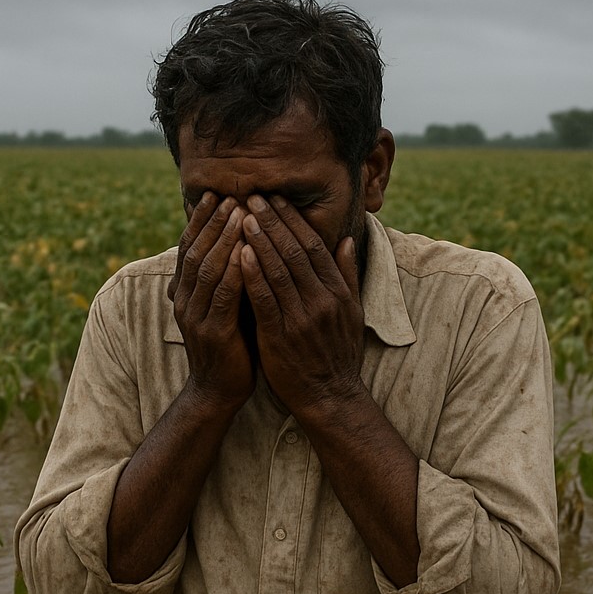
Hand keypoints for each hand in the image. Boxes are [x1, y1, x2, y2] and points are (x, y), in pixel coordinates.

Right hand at [171, 193, 253, 411]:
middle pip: (196, 251)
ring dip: (223, 239)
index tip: (214, 194)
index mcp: (186, 293)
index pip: (190, 247)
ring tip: (239, 214)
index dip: (200, 220)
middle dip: (212, 222)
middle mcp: (185, 300)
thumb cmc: (229, 346)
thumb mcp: (224, 307)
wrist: (218, 392)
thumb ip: (227, 278)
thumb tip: (239, 243)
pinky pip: (222, 295)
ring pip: (207, 268)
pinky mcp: (213, 332)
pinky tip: (244, 252)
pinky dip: (232, 271)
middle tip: (229, 196)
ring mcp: (196, 316)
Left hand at [237, 194, 364, 418]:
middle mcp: (322, 300)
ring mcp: (302, 318)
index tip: (275, 199)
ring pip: (278, 270)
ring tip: (241, 215)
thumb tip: (347, 240)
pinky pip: (265, 299)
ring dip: (259, 240)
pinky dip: (252, 275)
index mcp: (338, 292)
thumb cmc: (337, 354)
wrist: (331, 397)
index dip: (293, 220)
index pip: (313, 246)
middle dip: (272, 221)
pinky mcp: (281, 336)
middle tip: (252, 196)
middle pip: (294, 251)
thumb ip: (346, 274)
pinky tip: (240, 254)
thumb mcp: (352, 312)